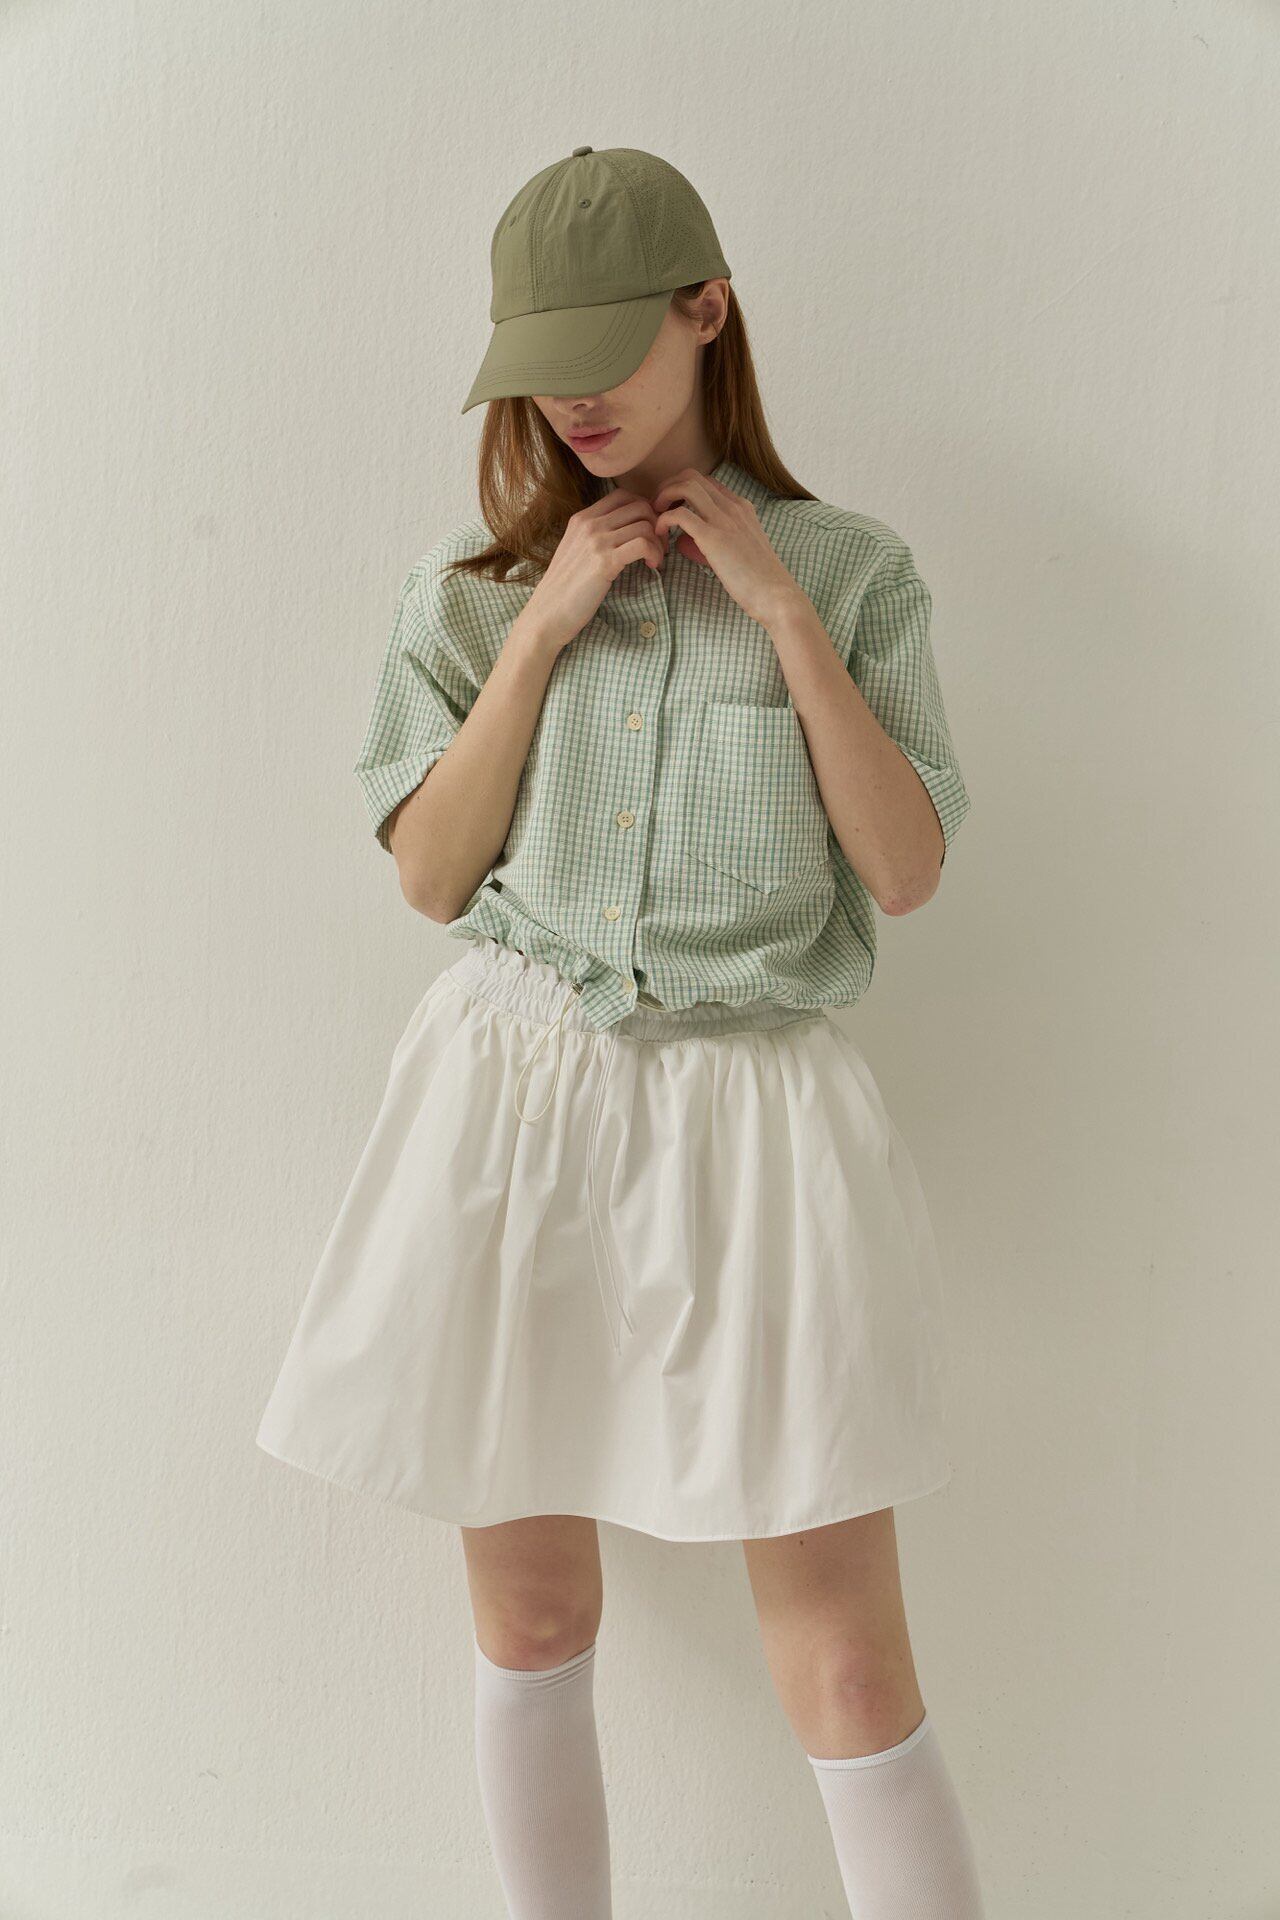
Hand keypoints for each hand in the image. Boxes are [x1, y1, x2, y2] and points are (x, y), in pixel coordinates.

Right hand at [523, 488, 663, 653]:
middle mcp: (589, 524)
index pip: (623, 495)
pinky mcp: (605, 562)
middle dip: (657, 525)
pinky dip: (655, 553)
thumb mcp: (576, 552)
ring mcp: (596, 541)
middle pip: (639, 506)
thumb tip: (626, 531)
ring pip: (645, 525)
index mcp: (582, 519)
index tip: (648, 532)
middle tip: (657, 547)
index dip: (644, 510)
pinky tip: (652, 566)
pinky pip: (643, 543)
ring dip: (658, 543)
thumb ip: (596, 537)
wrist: (547, 614)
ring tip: (655, 560)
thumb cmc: (565, 589)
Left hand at [650, 468, 807, 627]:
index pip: (706, 481)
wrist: (774, 594)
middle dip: (668, 487)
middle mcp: (732, 507)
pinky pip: (679, 515)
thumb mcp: (740, 549)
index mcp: (741, 507)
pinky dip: (664, 521)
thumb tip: (687, 541)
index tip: (670, 507)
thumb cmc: (757, 580)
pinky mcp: (713, 537)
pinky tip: (661, 534)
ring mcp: (724, 520)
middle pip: (692, 476)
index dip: (682, 489)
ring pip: (685, 486)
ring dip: (664, 497)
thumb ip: (718, 538)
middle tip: (658, 508)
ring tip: (657, 517)